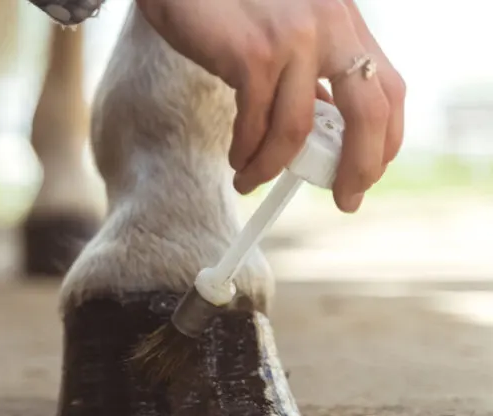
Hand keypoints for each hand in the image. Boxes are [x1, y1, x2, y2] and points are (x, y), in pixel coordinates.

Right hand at [136, 0, 405, 212]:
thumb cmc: (225, 5)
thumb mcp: (283, 31)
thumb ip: (304, 71)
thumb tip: (313, 128)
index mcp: (343, 21)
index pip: (388, 88)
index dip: (385, 139)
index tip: (367, 173)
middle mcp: (328, 26)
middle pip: (368, 112)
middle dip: (359, 167)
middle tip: (346, 198)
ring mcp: (292, 40)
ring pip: (298, 129)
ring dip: (274, 168)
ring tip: (252, 181)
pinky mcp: (252, 54)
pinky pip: (255, 125)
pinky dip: (245, 153)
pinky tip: (236, 160)